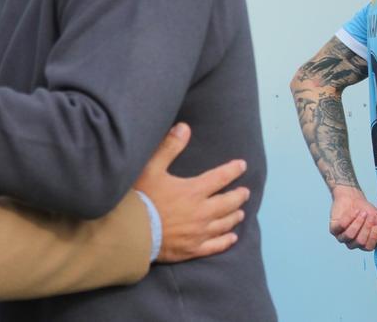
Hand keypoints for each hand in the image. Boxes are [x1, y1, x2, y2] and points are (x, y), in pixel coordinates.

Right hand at [135, 123, 248, 262]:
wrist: (131, 233)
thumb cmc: (140, 198)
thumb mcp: (151, 168)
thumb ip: (169, 148)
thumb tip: (184, 127)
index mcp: (193, 191)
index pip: (219, 178)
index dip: (232, 170)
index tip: (242, 165)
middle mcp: (202, 212)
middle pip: (227, 203)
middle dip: (238, 196)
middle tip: (245, 192)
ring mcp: (199, 233)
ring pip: (224, 224)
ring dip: (234, 216)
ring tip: (240, 212)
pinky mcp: (193, 249)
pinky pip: (215, 246)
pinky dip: (226, 241)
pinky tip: (231, 238)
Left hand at [328, 186, 376, 250]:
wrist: (352, 198)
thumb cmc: (365, 210)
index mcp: (364, 243)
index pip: (368, 247)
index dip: (373, 237)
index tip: (376, 226)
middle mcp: (353, 243)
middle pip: (360, 242)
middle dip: (366, 228)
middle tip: (369, 216)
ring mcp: (342, 237)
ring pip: (350, 235)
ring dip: (358, 223)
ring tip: (362, 213)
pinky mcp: (333, 229)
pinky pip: (341, 227)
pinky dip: (349, 218)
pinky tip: (355, 211)